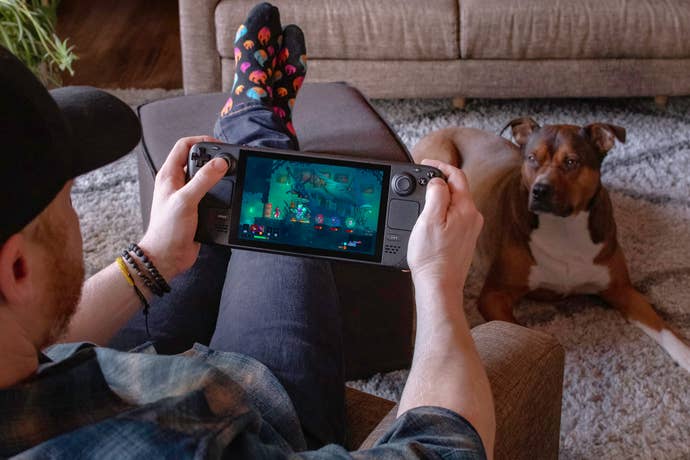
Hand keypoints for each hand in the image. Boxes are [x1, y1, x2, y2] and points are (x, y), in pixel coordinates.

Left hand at [138, 136, 227, 280]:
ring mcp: (186, 196)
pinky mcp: (195, 208)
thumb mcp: (186, 200)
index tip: (218, 144)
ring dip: (217, 174)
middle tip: (228, 158)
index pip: (183, 146)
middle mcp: (177, 183)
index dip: (201, 141)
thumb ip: (203, 180)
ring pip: (204, 177)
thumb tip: (220, 163)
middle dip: (212, 157)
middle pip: (196, 159)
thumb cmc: (167, 230)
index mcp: (169, 175)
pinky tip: (228, 192)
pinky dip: (219, 190)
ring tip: (230, 173)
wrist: (167, 256)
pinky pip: (209, 193)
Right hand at [407, 159, 482, 289]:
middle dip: (438, 181)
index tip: (425, 163)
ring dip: (440, 197)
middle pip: (457, 188)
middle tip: (420, 181)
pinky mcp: (465, 239)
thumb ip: (436, 194)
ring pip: (455, 203)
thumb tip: (437, 180)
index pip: (457, 175)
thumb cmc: (432, 257)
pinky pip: (454, 217)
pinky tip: (430, 220)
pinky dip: (442, 212)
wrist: (440, 285)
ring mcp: (470, 229)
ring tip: (422, 200)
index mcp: (466, 208)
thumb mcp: (429, 219)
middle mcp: (473, 217)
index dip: (440, 165)